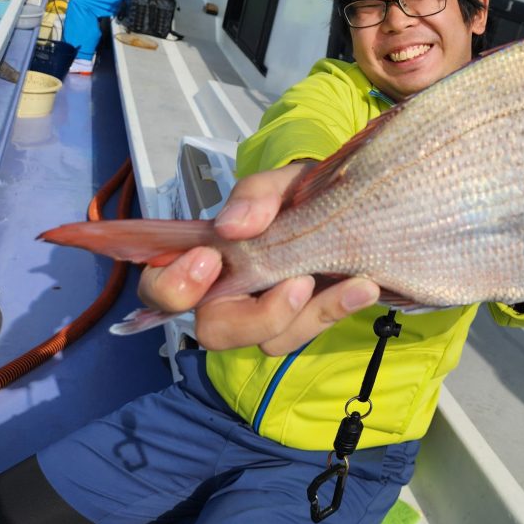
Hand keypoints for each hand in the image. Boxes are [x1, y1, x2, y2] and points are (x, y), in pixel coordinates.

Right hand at [137, 162, 380, 354]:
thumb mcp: (281, 182)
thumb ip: (256, 196)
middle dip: (254, 316)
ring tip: (346, 279)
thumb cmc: (299, 194)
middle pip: (214, 330)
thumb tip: (233, 226)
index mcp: (205, 257)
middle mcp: (229, 293)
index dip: (174, 284)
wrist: (352, 205)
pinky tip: (362, 286)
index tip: (208, 259)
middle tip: (295, 283)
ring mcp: (266, 314)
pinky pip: (309, 332)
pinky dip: (337, 309)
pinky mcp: (303, 322)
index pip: (160, 287)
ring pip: (268, 341)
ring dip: (307, 313)